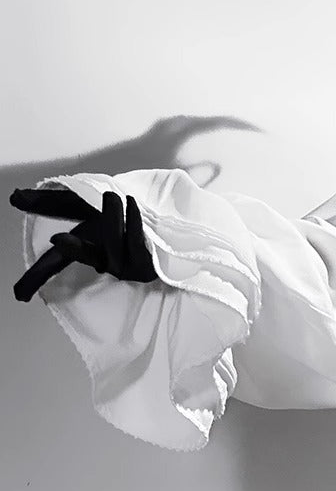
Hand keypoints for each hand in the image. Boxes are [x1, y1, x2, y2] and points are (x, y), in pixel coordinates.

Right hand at [10, 185, 158, 302]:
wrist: (165, 226)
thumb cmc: (121, 217)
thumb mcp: (83, 204)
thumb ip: (51, 203)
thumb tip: (16, 198)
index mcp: (85, 250)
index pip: (53, 264)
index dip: (36, 277)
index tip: (20, 294)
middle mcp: (104, 262)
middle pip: (85, 254)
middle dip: (85, 236)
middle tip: (102, 198)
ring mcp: (125, 268)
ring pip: (112, 244)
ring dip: (114, 217)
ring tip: (115, 196)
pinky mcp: (146, 268)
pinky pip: (136, 244)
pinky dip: (133, 223)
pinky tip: (132, 205)